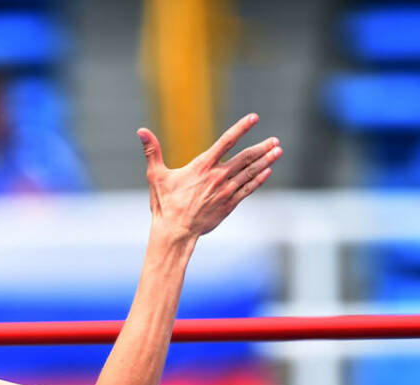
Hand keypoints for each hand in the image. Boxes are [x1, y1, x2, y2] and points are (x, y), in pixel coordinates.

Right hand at [137, 114, 281, 239]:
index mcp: (202, 167)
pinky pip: (248, 189)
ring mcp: (226, 191)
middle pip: (245, 158)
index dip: (241, 128)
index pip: (226, 142)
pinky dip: (259, 179)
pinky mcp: (229, 204)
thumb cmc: (164, 204)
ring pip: (250, 172)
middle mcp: (217, 177)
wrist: (175, 232)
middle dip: (262, 147)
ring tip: (277, 151)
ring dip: (266, 161)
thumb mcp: (156, 176)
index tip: (254, 118)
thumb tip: (141, 131)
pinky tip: (267, 171)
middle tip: (275, 140)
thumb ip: (152, 151)